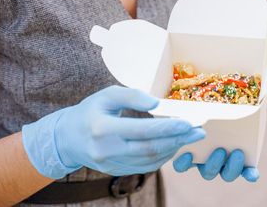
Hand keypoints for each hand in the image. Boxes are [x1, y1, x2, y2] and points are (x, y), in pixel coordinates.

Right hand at [22, 86, 204, 178]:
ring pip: (150, 160)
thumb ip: (131, 96)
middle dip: (178, 140)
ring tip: (190, 137)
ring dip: (173, 148)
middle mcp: (106, 150)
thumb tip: (156, 104)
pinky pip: (145, 167)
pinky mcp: (116, 171)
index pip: (141, 130)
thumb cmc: (90, 111)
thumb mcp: (106, 95)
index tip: (187, 122)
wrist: (67, 139)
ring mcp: (111, 164)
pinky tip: (173, 145)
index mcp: (102, 129)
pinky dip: (162, 157)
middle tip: (199, 132)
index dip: (167, 127)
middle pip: (150, 148)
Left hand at [173, 98, 266, 181]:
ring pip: (207, 172)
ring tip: (218, 150)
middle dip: (233, 168)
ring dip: (214, 165)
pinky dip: (184, 163)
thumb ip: (262, 106)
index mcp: (234, 150)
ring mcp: (200, 157)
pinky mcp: (182, 152)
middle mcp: (218, 158)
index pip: (246, 169)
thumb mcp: (243, 102)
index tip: (254, 174)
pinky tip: (187, 153)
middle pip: (227, 174)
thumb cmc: (221, 104)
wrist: (186, 98)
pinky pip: (182, 166)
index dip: (250, 174)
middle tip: (236, 152)